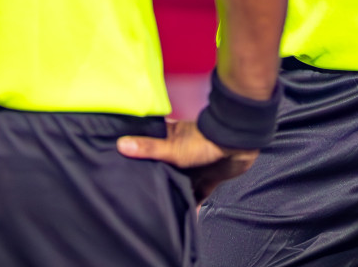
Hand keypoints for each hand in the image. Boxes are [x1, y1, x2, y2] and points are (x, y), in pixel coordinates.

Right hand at [117, 119, 258, 200]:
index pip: (150, 146)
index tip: (123, 167)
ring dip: (173, 194)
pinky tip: (184, 216)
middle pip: (164, 169)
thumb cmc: (203, 141)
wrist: (237, 146)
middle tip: (138, 195)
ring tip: (157, 208)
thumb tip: (120, 144)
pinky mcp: (207, 179)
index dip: (138, 155)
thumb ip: (148, 148)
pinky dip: (191, 205)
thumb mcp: (172, 147)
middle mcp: (180, 153)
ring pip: (179, 183)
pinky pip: (197, 195)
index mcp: (170, 140)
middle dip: (155, 180)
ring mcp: (194, 167)